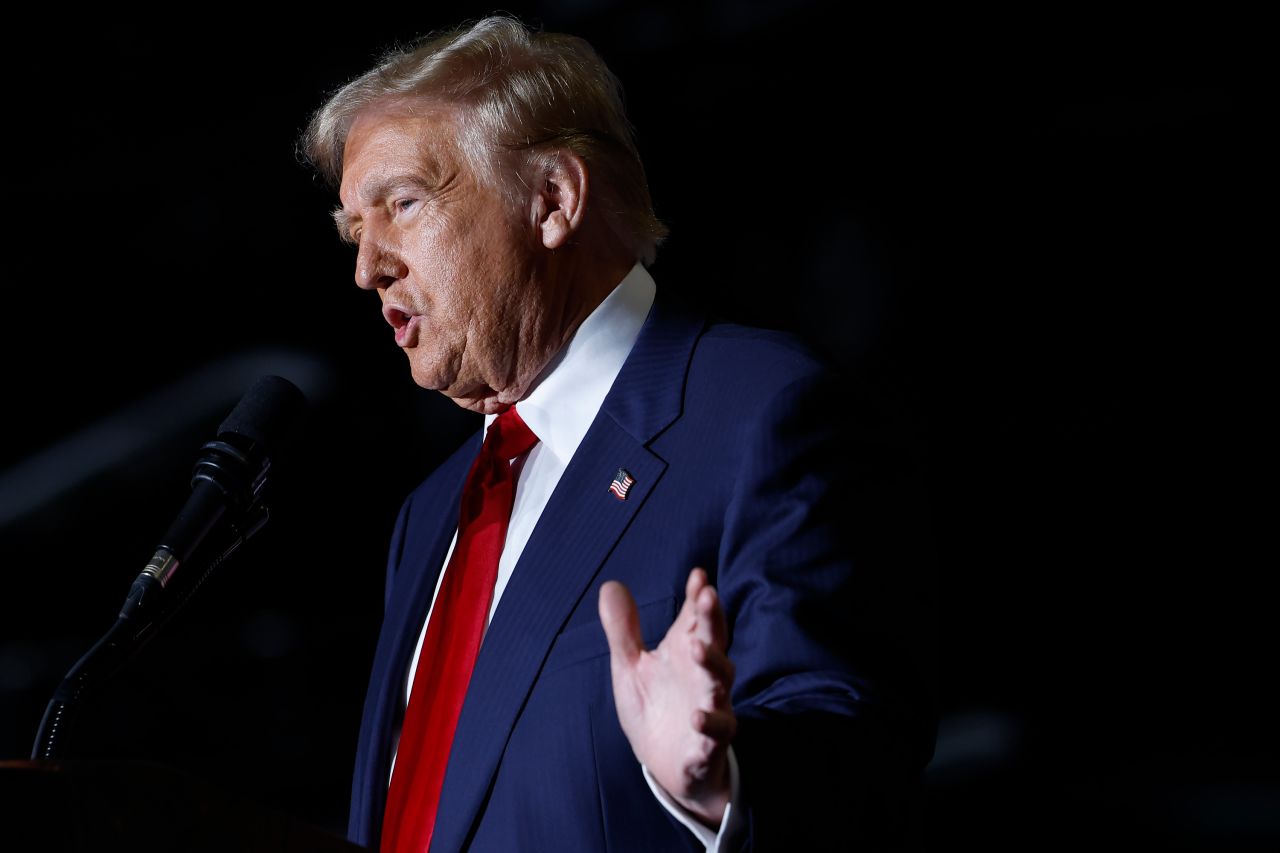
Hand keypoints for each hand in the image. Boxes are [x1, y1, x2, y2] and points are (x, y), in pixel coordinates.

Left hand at [598, 568, 735, 826]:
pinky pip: (715, 735)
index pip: (696, 620)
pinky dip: (709, 726)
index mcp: (686, 653)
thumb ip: (624, 630)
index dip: (698, 598)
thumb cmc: (655, 707)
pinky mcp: (708, 745)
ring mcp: (710, 709)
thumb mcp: (631, 668)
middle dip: (712, 619)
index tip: (697, 575)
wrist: (666, 767)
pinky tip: (697, 717)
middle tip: (707, 596)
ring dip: (711, 664)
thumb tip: (610, 585)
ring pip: (719, 685)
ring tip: (696, 648)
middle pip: (714, 643)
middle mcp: (704, 678)